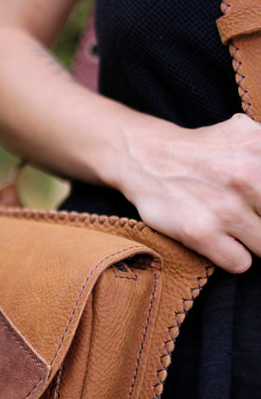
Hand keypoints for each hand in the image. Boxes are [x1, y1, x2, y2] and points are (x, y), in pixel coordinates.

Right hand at [118, 113, 260, 272]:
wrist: (147, 158)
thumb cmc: (203, 150)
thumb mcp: (248, 134)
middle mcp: (248, 176)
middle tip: (250, 217)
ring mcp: (225, 207)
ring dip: (253, 241)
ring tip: (235, 225)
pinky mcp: (201, 233)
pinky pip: (240, 264)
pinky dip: (233, 256)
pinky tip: (219, 239)